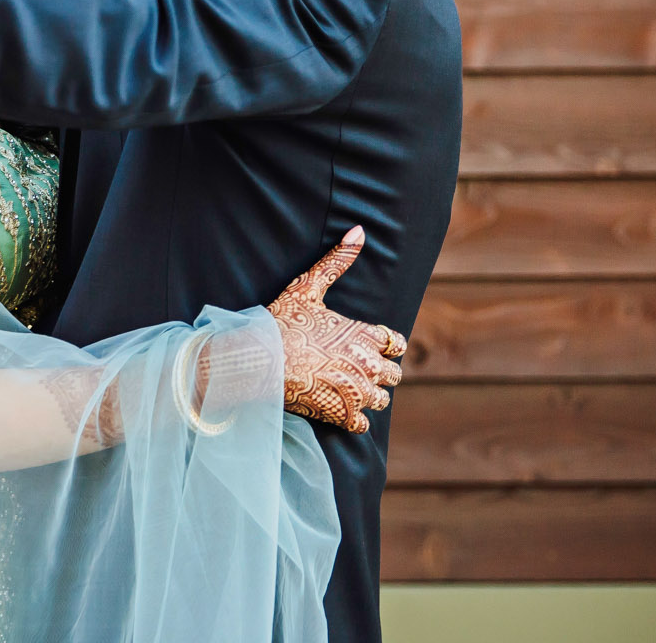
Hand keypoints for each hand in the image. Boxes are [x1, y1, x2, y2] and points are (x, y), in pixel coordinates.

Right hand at [268, 226, 406, 434]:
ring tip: (348, 388)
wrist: (259, 360)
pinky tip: (339, 408)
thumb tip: (359, 231)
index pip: (396, 343)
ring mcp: (357, 392)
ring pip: (382, 399)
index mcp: (365, 335)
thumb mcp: (308, 287)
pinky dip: (355, 419)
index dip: (385, 345)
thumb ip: (337, 261)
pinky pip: (364, 424)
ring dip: (370, 395)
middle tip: (355, 368)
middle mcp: (368, 364)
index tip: (369, 346)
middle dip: (380, 371)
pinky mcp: (342, 414)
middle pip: (394, 374)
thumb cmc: (282, 321)